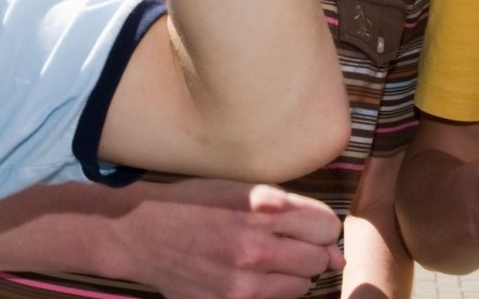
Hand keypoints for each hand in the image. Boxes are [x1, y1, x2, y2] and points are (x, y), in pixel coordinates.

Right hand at [113, 179, 343, 298]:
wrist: (141, 233)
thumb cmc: (194, 203)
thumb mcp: (243, 190)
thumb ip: (293, 213)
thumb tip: (336, 251)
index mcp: (263, 207)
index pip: (327, 227)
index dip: (319, 226)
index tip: (306, 227)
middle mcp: (257, 246)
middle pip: (318, 259)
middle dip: (308, 251)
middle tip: (282, 243)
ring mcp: (244, 281)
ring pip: (302, 285)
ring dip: (291, 273)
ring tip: (262, 258)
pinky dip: (270, 289)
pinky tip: (248, 274)